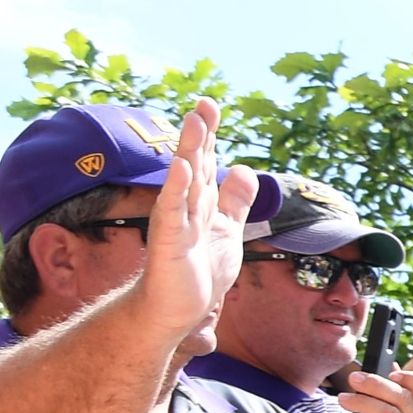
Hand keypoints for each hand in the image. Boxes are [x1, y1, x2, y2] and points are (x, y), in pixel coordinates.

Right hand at [131, 99, 256, 343]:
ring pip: (184, 181)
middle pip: (194, 163)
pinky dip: (177, 189)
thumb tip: (242, 168)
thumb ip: (234, 200)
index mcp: (200, 202)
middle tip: (203, 105)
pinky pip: (174, 212)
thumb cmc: (198, 269)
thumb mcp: (226, 229)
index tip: (210, 105)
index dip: (209, 134)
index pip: (205, 161)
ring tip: (194, 123)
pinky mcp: (171, 242)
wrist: (178, 308)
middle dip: (199, 135)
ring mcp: (177, 221)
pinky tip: (181, 168)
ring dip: (189, 151)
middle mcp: (186, 205)